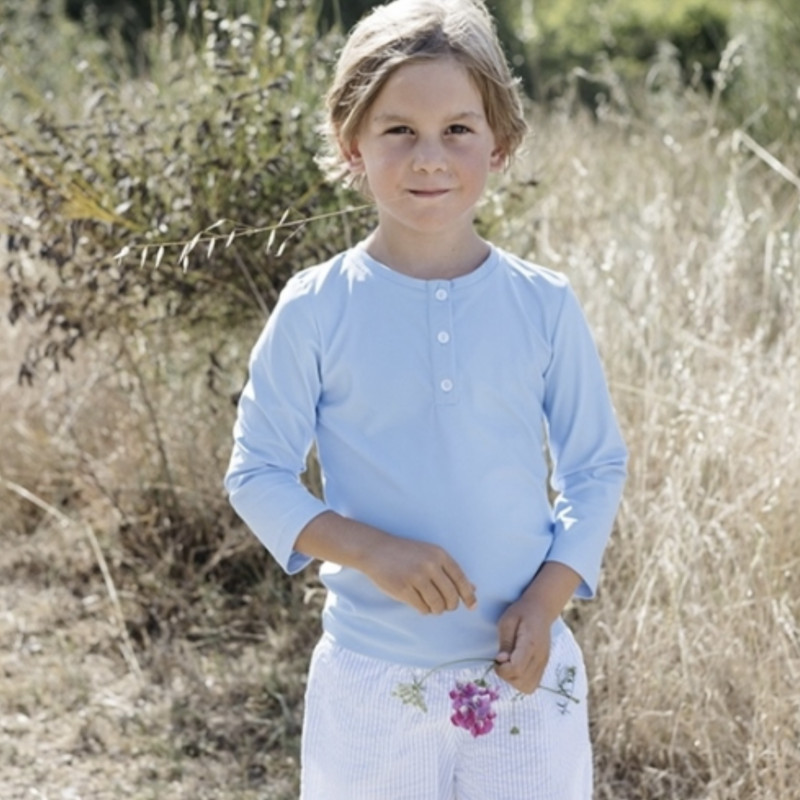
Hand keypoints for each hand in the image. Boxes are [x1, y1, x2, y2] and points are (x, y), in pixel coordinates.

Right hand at [360, 535, 476, 615]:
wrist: (376, 550)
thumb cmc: (406, 554)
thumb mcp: (430, 555)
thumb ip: (451, 572)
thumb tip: (473, 589)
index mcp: (439, 554)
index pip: (460, 579)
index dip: (468, 595)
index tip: (472, 606)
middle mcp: (429, 565)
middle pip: (451, 596)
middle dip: (451, 605)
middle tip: (446, 606)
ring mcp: (416, 577)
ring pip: (437, 605)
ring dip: (436, 609)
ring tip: (431, 604)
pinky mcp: (403, 589)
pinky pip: (422, 608)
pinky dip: (424, 610)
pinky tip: (419, 603)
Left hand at [494, 598, 551, 693]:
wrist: (541, 609)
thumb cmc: (521, 612)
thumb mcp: (507, 621)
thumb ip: (504, 642)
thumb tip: (501, 661)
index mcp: (530, 644)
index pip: (516, 669)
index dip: (502, 669)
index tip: (497, 658)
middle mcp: (540, 657)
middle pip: (522, 681)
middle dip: (506, 675)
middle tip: (501, 660)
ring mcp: (544, 663)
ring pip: (528, 687)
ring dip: (513, 680)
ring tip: (508, 664)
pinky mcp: (543, 666)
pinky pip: (533, 684)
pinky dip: (521, 681)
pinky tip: (515, 667)